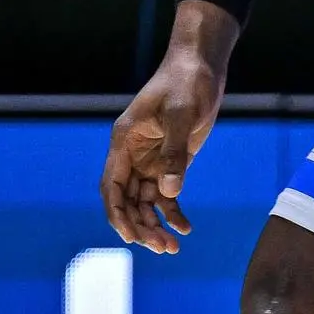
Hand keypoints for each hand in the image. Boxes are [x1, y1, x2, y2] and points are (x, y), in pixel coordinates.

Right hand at [103, 6, 237, 252]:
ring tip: (172, 247)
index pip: (112, 187)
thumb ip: (175, 154)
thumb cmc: (187, 82)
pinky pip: (166, 194)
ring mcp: (151, 160)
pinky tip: (185, 228)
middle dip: (140, 226)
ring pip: (145, 202)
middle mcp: (133, 155)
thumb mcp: (181, 115)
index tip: (130, 237)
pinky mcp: (172, 161)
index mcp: (124, 142)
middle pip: (127, 201)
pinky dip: (172, 211)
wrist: (202, 66)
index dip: (117, 214)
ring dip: (155, 224)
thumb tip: (170, 190)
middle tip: (161, 248)